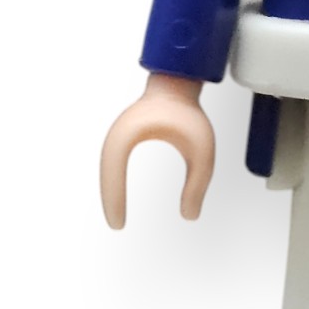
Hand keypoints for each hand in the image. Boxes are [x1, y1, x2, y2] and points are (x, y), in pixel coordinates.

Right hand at [100, 73, 215, 227]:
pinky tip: (120, 196)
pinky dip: (114, 181)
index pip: (114, 171)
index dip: (113, 199)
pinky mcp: (123, 136)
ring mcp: (118, 133)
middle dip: (109, 199)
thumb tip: (190, 216)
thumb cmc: (189, 112)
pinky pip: (113, 162)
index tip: (119, 223)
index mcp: (130, 132)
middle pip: (106, 171)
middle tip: (116, 225)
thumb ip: (198, 184)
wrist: (178, 82)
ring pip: (108, 167)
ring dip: (110, 190)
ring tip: (117, 217)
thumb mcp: (202, 150)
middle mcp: (118, 133)